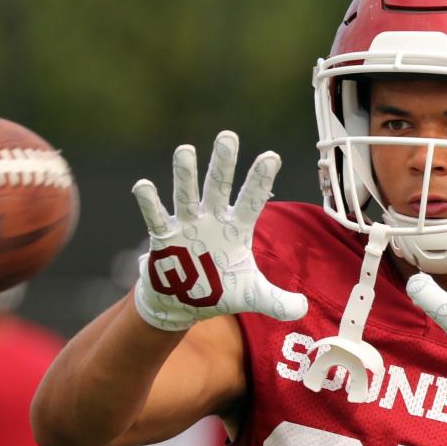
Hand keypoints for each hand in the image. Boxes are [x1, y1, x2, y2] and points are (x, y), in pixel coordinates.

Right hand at [131, 131, 307, 330]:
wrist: (185, 302)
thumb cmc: (220, 290)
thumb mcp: (252, 296)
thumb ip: (277, 300)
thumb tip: (303, 309)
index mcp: (236, 227)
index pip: (251, 200)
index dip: (260, 180)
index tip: (271, 156)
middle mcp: (212, 219)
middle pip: (218, 187)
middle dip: (223, 163)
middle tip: (228, 136)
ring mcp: (186, 224)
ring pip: (186, 194)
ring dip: (185, 174)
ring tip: (185, 149)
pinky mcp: (164, 237)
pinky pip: (156, 216)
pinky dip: (150, 202)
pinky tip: (143, 186)